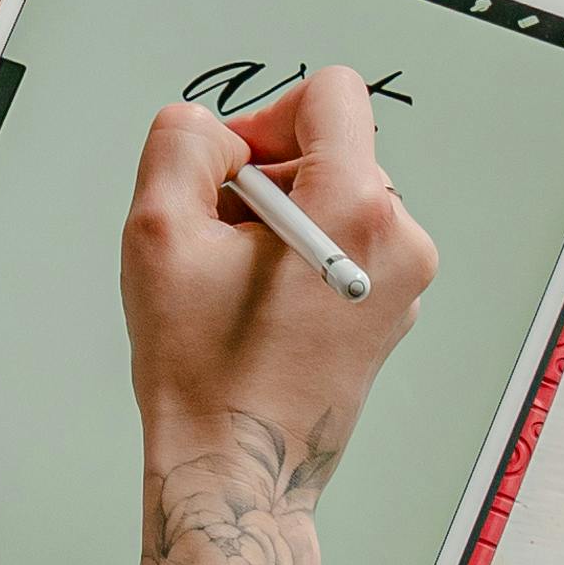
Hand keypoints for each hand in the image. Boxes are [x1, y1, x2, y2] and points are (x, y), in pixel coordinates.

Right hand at [113, 68, 434, 481]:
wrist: (235, 469)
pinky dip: (300, 255)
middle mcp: (400, 240)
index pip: (332, 95)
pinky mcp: (391, 311)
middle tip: (218, 241)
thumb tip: (213, 131)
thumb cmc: (202, 367)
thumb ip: (181, 144)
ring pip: (335, 198)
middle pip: (331, 150)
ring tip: (235, 283)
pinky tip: (260, 307)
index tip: (233, 170)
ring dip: (279, 221)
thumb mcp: (158, 230)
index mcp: (356, 206)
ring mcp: (404, 281)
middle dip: (266, 179)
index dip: (267, 115)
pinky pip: (346, 245)